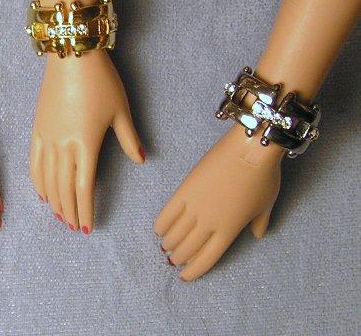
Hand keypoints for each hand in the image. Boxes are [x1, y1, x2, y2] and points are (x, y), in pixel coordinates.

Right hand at [30, 50, 143, 233]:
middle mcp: (63, 146)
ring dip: (53, 200)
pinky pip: (34, 161)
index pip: (84, 187)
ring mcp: (47, 138)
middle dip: (70, 211)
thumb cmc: (101, 81)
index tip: (88, 227)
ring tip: (59, 216)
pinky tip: (41, 192)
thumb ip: (129, 139)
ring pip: (47, 179)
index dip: (86, 210)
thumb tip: (141, 160)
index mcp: (86, 144)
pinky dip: (37, 180)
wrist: (72, 55)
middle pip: (64, 188)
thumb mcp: (120, 111)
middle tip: (73, 227)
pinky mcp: (37, 128)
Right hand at [154, 124, 284, 280]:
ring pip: (176, 233)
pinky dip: (162, 223)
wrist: (248, 150)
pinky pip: (169, 212)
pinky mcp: (185, 190)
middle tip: (172, 259)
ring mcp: (195, 207)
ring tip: (165, 246)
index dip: (195, 269)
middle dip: (179, 257)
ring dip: (169, 242)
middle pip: (188, 247)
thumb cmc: (263, 177)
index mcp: (230, 230)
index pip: (208, 257)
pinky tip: (158, 230)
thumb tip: (258, 234)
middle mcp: (210, 223)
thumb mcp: (266, 204)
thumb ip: (259, 222)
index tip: (184, 275)